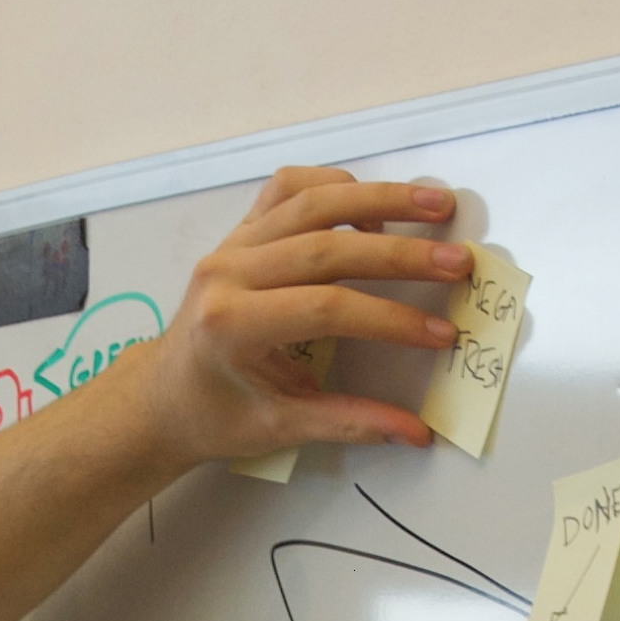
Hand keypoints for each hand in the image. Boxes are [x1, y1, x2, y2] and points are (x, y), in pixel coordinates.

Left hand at [124, 167, 471, 467]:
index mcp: (231, 324)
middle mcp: (227, 273)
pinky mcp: (240, 231)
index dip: (389, 320)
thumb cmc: (215, 415)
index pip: (325, 309)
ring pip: (313, 202)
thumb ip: (348, 423)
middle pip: (327, 247)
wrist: (161, 394)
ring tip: (437, 206)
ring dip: (381, 199)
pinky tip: (375, 207)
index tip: (441, 335)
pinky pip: (290, 189)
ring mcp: (231, 244)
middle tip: (458, 263)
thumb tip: (416, 433)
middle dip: (401, 254)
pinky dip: (335, 187)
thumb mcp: (279, 428)